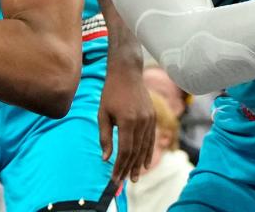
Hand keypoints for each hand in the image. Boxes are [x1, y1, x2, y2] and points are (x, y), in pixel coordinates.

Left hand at [99, 58, 154, 182]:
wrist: (127, 73)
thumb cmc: (110, 93)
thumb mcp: (103, 114)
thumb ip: (104, 137)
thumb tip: (105, 159)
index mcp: (127, 121)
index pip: (124, 150)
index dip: (120, 166)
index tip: (114, 177)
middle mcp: (141, 122)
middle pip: (136, 151)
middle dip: (128, 168)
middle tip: (123, 182)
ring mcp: (149, 119)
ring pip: (145, 147)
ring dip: (139, 164)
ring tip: (134, 177)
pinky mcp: (152, 117)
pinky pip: (150, 139)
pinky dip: (147, 152)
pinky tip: (144, 163)